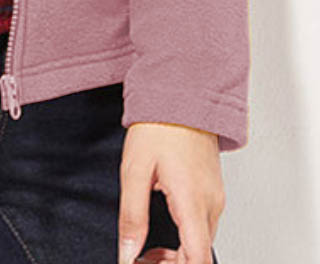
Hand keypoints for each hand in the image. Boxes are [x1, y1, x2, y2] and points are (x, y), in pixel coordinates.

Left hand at [118, 122, 224, 263]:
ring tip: (147, 249)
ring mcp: (215, 198)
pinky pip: (203, 228)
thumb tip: (127, 253)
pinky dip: (185, 240)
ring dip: (178, 255)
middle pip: (200, 257)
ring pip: (202, 244)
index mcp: (192, 201)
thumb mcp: (135, 170)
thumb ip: (132, 216)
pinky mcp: (213, 193)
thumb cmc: (158, 127)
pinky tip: (163, 234)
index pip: (197, 260)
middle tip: (141, 259)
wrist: (180, 96)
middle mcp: (211, 204)